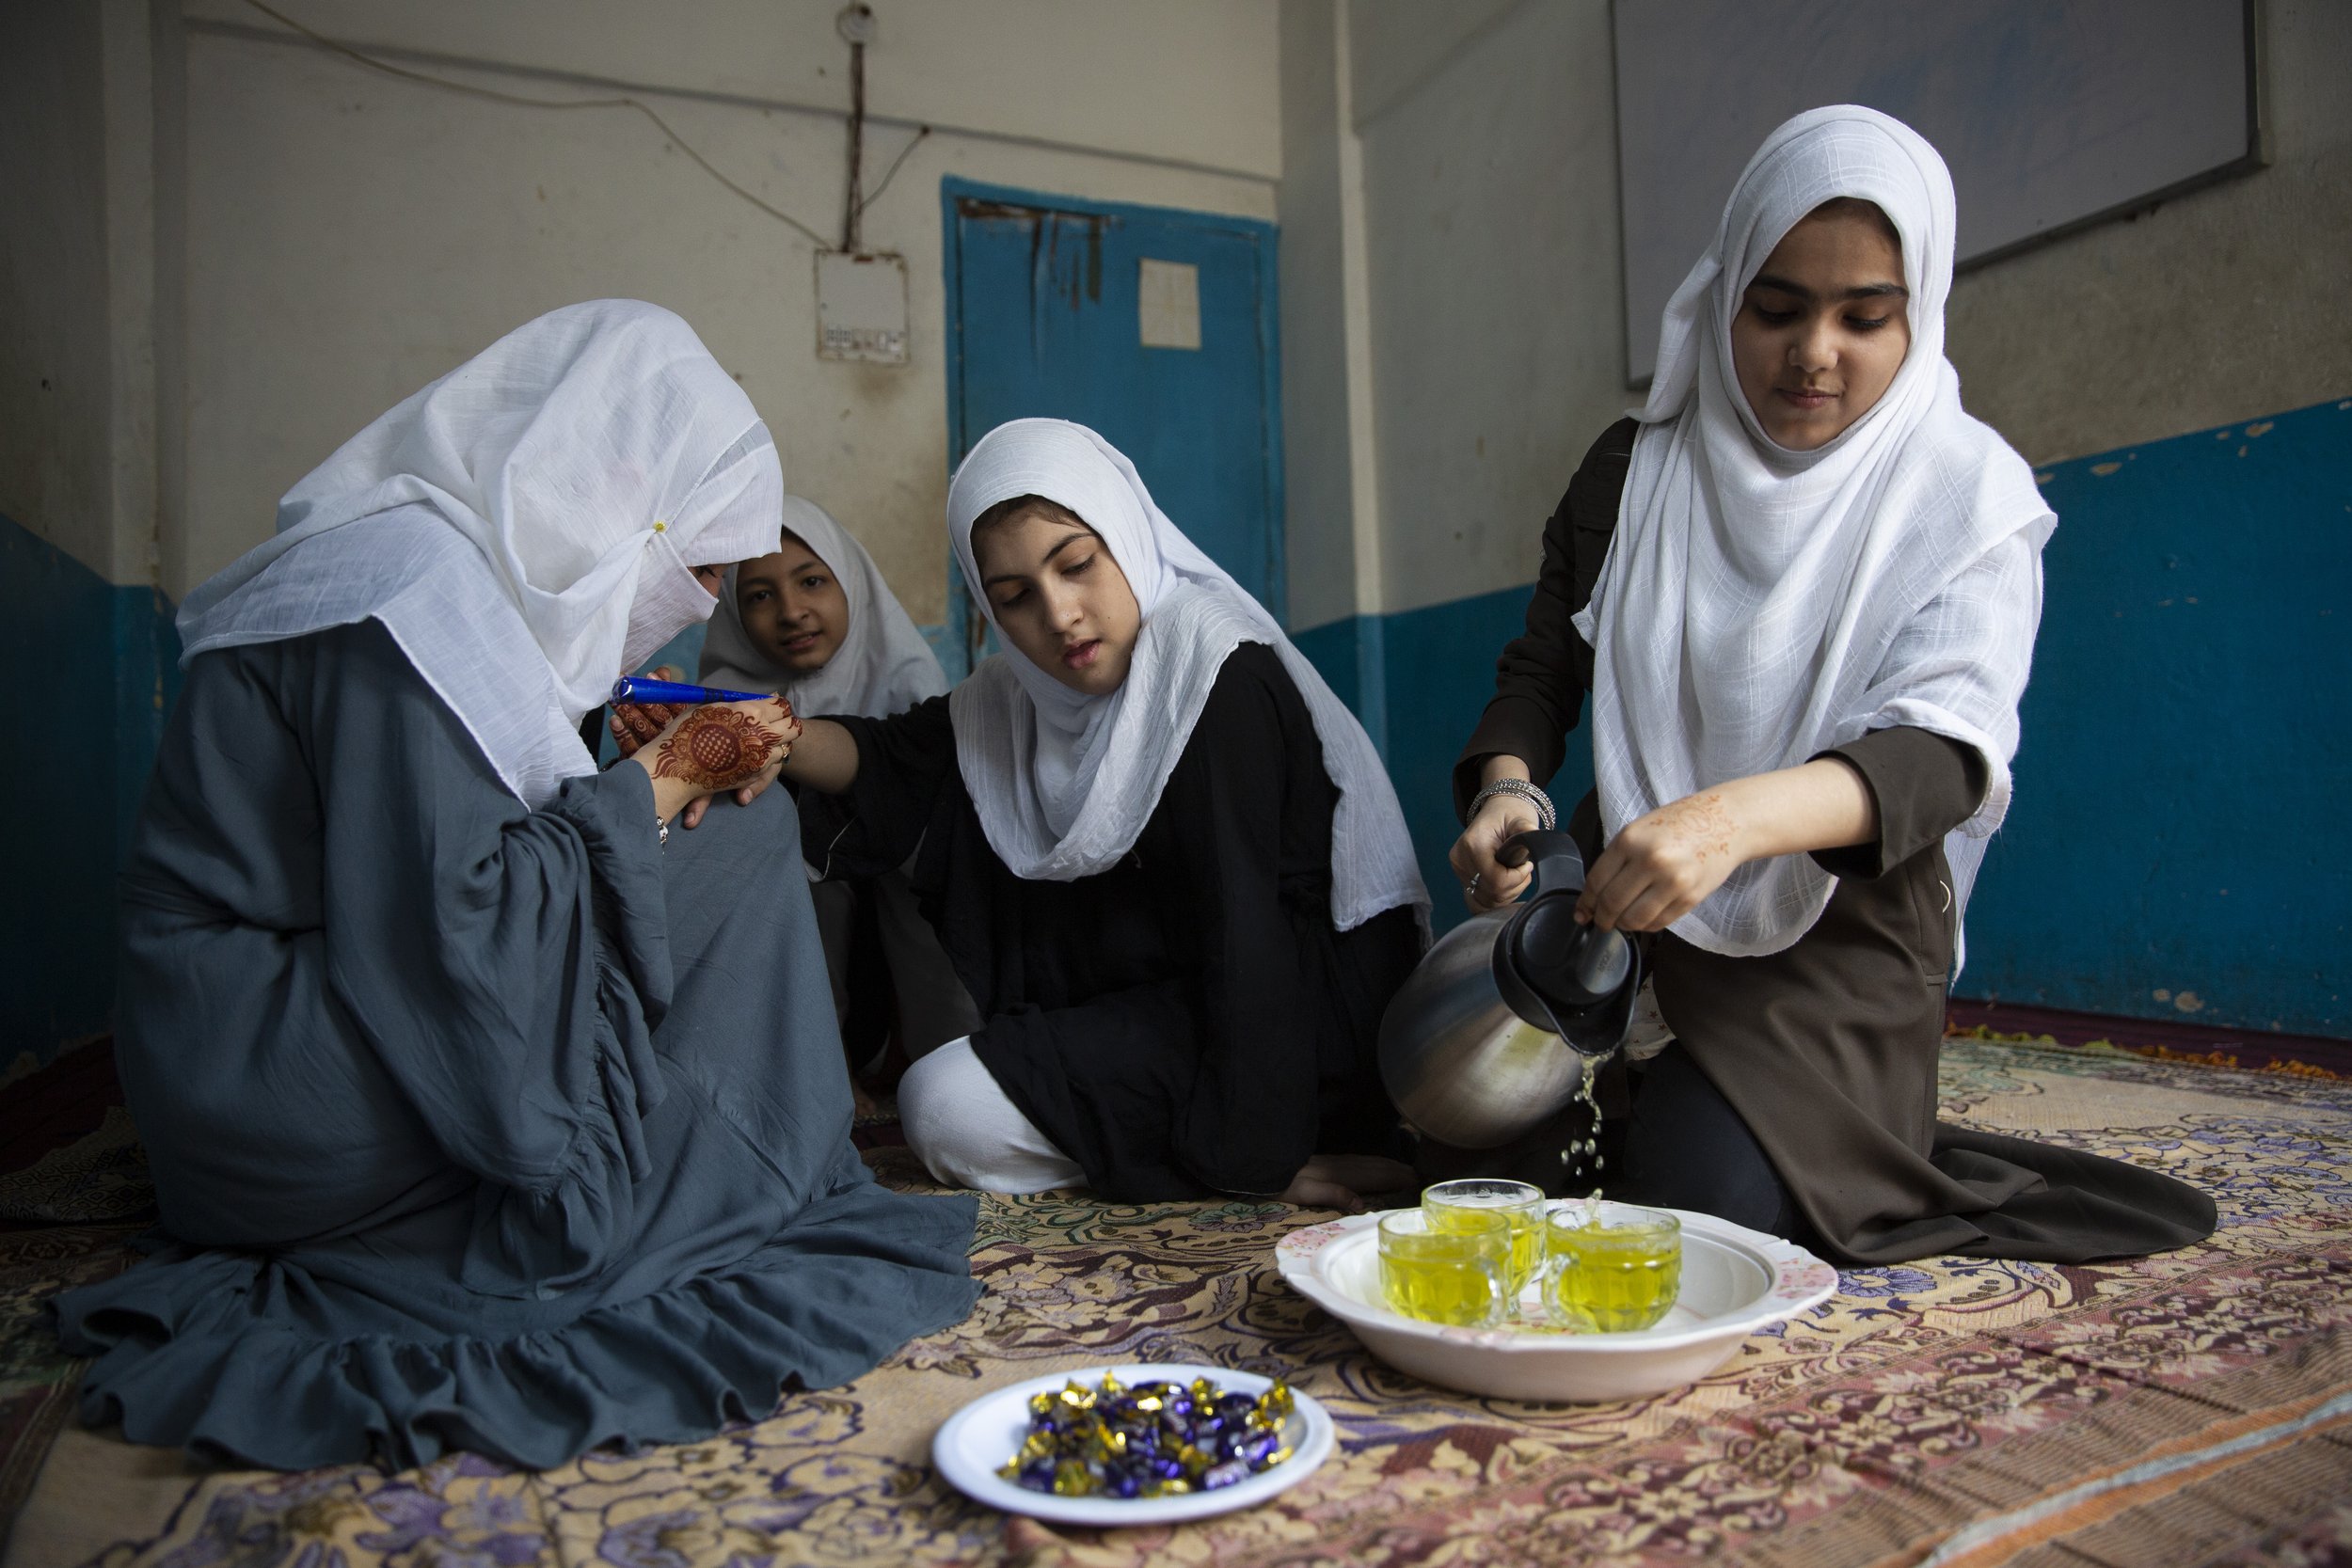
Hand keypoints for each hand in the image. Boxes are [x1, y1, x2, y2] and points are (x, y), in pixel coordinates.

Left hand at [609, 665, 684, 759]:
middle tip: (626, 686)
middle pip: (659, 717)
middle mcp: (672, 736)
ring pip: (642, 729)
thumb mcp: (672, 710)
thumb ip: (667, 689)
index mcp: (685, 723)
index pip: (677, 705)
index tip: (650, 676)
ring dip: (628, 712)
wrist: (661, 767)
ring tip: (615, 699)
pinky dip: (622, 734)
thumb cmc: (668, 732)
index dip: (663, 690)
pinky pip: (630, 747)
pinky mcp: (639, 760)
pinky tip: (614, 721)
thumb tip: (663, 671)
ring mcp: (656, 750)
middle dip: (641, 699)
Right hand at [632, 695, 800, 825]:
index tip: (773, 707)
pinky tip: (756, 754)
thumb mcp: (711, 707)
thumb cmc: (687, 731)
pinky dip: (769, 759)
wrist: (676, 767)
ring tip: (765, 740)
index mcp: (750, 711)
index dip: (778, 706)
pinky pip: (773, 764)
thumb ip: (736, 703)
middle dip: (786, 723)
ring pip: (786, 747)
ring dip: (778, 743)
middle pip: (792, 727)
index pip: (780, 705)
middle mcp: (761, 733)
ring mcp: (761, 756)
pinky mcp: (756, 774)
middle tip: (776, 723)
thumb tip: (753, 699)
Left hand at [1278, 1154, 1414, 1212]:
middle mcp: (1343, 1165)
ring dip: (1390, 1165)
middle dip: (1400, 1170)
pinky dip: (1376, 1164)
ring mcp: (1337, 1162)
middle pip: (1378, 1166)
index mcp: (1342, 1174)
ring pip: (1370, 1162)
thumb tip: (1362, 1204)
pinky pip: (1361, 1162)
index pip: (1377, 1176)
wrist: (1266, 1164)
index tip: (1418, 1182)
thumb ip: (1333, 1194)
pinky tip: (1377, 1166)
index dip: (1398, 1178)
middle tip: (1421, 1176)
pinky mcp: (1330, 1162)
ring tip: (1407, 1170)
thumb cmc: (1285, 1183)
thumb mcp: (1305, 1192)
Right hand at [1450, 794, 1541, 911]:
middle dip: (1514, 886)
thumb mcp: (1521, 819)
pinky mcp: (1461, 875)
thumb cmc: (1510, 813)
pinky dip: (1497, 894)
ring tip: (1514, 872)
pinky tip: (1505, 881)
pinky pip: (1481, 898)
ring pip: (1487, 899)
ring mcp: (1459, 869)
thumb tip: (1536, 843)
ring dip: (1507, 892)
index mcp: (1473, 844)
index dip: (1516, 878)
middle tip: (1522, 868)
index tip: (1526, 865)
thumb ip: (1527, 832)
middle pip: (1491, 893)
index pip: (1496, 880)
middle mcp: (1461, 859)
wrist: (1498, 809)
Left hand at [1575, 789, 1743, 932]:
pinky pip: (1659, 922)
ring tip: (1623, 921)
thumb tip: (1593, 895)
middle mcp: (1650, 861)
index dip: (1586, 902)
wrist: (1727, 821)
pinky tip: (1644, 918)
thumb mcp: (1640, 830)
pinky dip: (1646, 926)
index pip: (1597, 881)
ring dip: (1624, 925)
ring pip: (1634, 919)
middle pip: (1612, 904)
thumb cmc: (1680, 823)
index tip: (1581, 913)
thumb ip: (1617, 859)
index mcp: (1631, 840)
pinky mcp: (1690, 898)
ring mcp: (1672, 882)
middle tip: (1601, 923)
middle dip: (1602, 919)